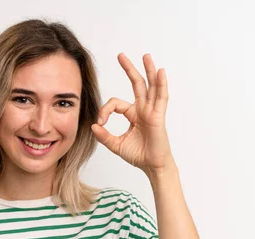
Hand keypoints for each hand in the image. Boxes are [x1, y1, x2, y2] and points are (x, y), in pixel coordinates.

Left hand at [91, 53, 174, 174]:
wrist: (152, 166)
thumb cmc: (138, 155)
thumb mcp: (116, 145)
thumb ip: (104, 136)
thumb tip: (93, 126)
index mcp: (133, 114)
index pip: (116, 103)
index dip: (105, 110)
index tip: (100, 122)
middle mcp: (143, 109)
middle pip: (136, 84)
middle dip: (129, 69)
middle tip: (120, 55)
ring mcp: (151, 111)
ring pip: (150, 86)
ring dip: (148, 70)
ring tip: (145, 56)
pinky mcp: (158, 116)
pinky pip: (161, 97)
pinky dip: (161, 84)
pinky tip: (160, 72)